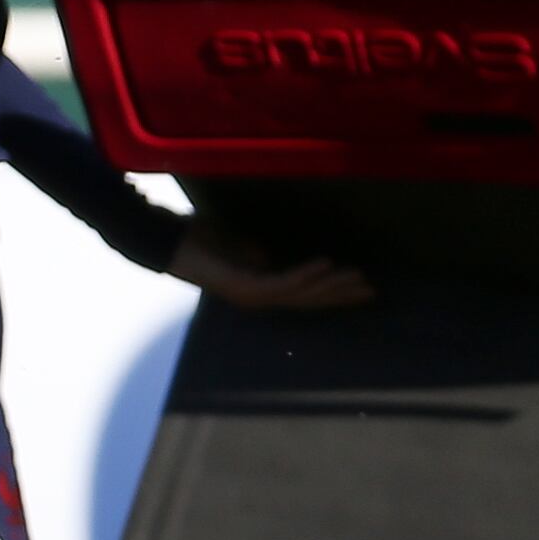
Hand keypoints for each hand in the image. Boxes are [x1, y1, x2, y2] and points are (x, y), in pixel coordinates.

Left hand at [164, 215, 372, 310]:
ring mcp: (251, 294)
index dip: (331, 291)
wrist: (167, 242)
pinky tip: (326, 263)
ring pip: (301, 294)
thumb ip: (250, 253)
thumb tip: (267, 254)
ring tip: (357, 278)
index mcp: (258, 287)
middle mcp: (258, 297)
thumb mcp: (230, 244)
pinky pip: (282, 282)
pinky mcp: (243, 286)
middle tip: (371, 291)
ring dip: (331, 286)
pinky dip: (306, 274)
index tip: (359, 286)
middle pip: (308, 299)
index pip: (303, 293)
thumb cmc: (196, 240)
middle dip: (340, 294)